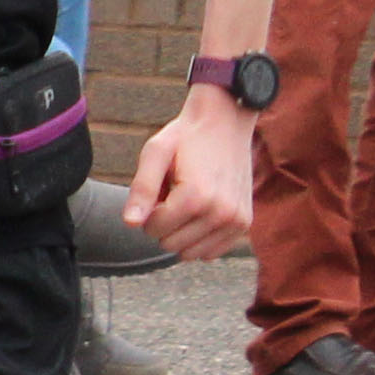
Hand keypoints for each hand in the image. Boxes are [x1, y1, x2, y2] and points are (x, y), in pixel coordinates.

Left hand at [118, 89, 257, 260]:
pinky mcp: (244, 223)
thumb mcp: (155, 153)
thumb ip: (141, 189)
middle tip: (173, 193)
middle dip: (164, 222)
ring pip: (191, 253)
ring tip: (187, 201)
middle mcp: (221, 213)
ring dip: (182, 231)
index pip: (154, 229)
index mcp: (196, 197)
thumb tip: (130, 224)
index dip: (148, 211)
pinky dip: (200, 239)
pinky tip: (200, 213)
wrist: (225, 121)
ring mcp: (236, 221)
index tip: (158, 188)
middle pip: (171, 244)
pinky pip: (212, 252)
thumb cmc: (185, 137)